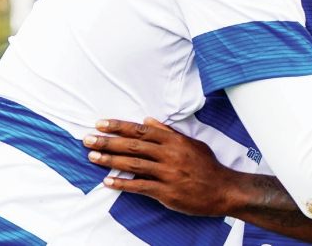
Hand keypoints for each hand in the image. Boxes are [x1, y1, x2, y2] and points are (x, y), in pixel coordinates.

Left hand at [84, 117, 240, 216]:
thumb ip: (168, 132)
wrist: (223, 190)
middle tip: (88, 139)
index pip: (141, 130)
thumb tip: (147, 120)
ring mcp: (168, 173)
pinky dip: (123, 184)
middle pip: (133, 146)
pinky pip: (140, 187)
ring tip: (92, 156)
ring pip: (133, 165)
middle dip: (108, 141)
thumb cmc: (207, 166)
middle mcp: (170, 154)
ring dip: (110, 160)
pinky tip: (107, 181)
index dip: (119, 126)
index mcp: (174, 141)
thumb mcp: (191, 143)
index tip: (101, 124)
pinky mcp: (166, 191)